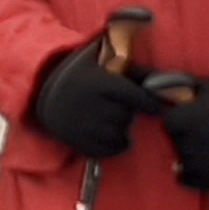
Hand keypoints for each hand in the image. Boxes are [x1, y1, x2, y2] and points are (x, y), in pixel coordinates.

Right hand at [27, 44, 154, 158]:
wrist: (44, 95)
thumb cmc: (80, 75)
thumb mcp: (99, 60)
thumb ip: (130, 66)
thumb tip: (164, 75)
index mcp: (95, 83)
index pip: (131, 95)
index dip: (146, 102)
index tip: (154, 107)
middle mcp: (88, 106)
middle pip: (125, 116)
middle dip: (126, 112)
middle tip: (117, 106)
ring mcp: (82, 127)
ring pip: (119, 133)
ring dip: (120, 128)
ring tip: (109, 118)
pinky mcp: (79, 144)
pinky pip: (109, 150)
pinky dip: (115, 144)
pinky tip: (108, 133)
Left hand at [159, 75, 208, 191]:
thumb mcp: (205, 86)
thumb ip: (173, 84)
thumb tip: (144, 79)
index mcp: (187, 119)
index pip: (168, 124)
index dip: (179, 119)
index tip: (193, 116)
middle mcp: (191, 142)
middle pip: (175, 141)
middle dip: (185, 136)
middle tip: (206, 129)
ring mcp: (202, 162)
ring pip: (182, 160)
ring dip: (190, 153)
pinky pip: (188, 180)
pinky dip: (192, 173)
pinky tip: (205, 161)